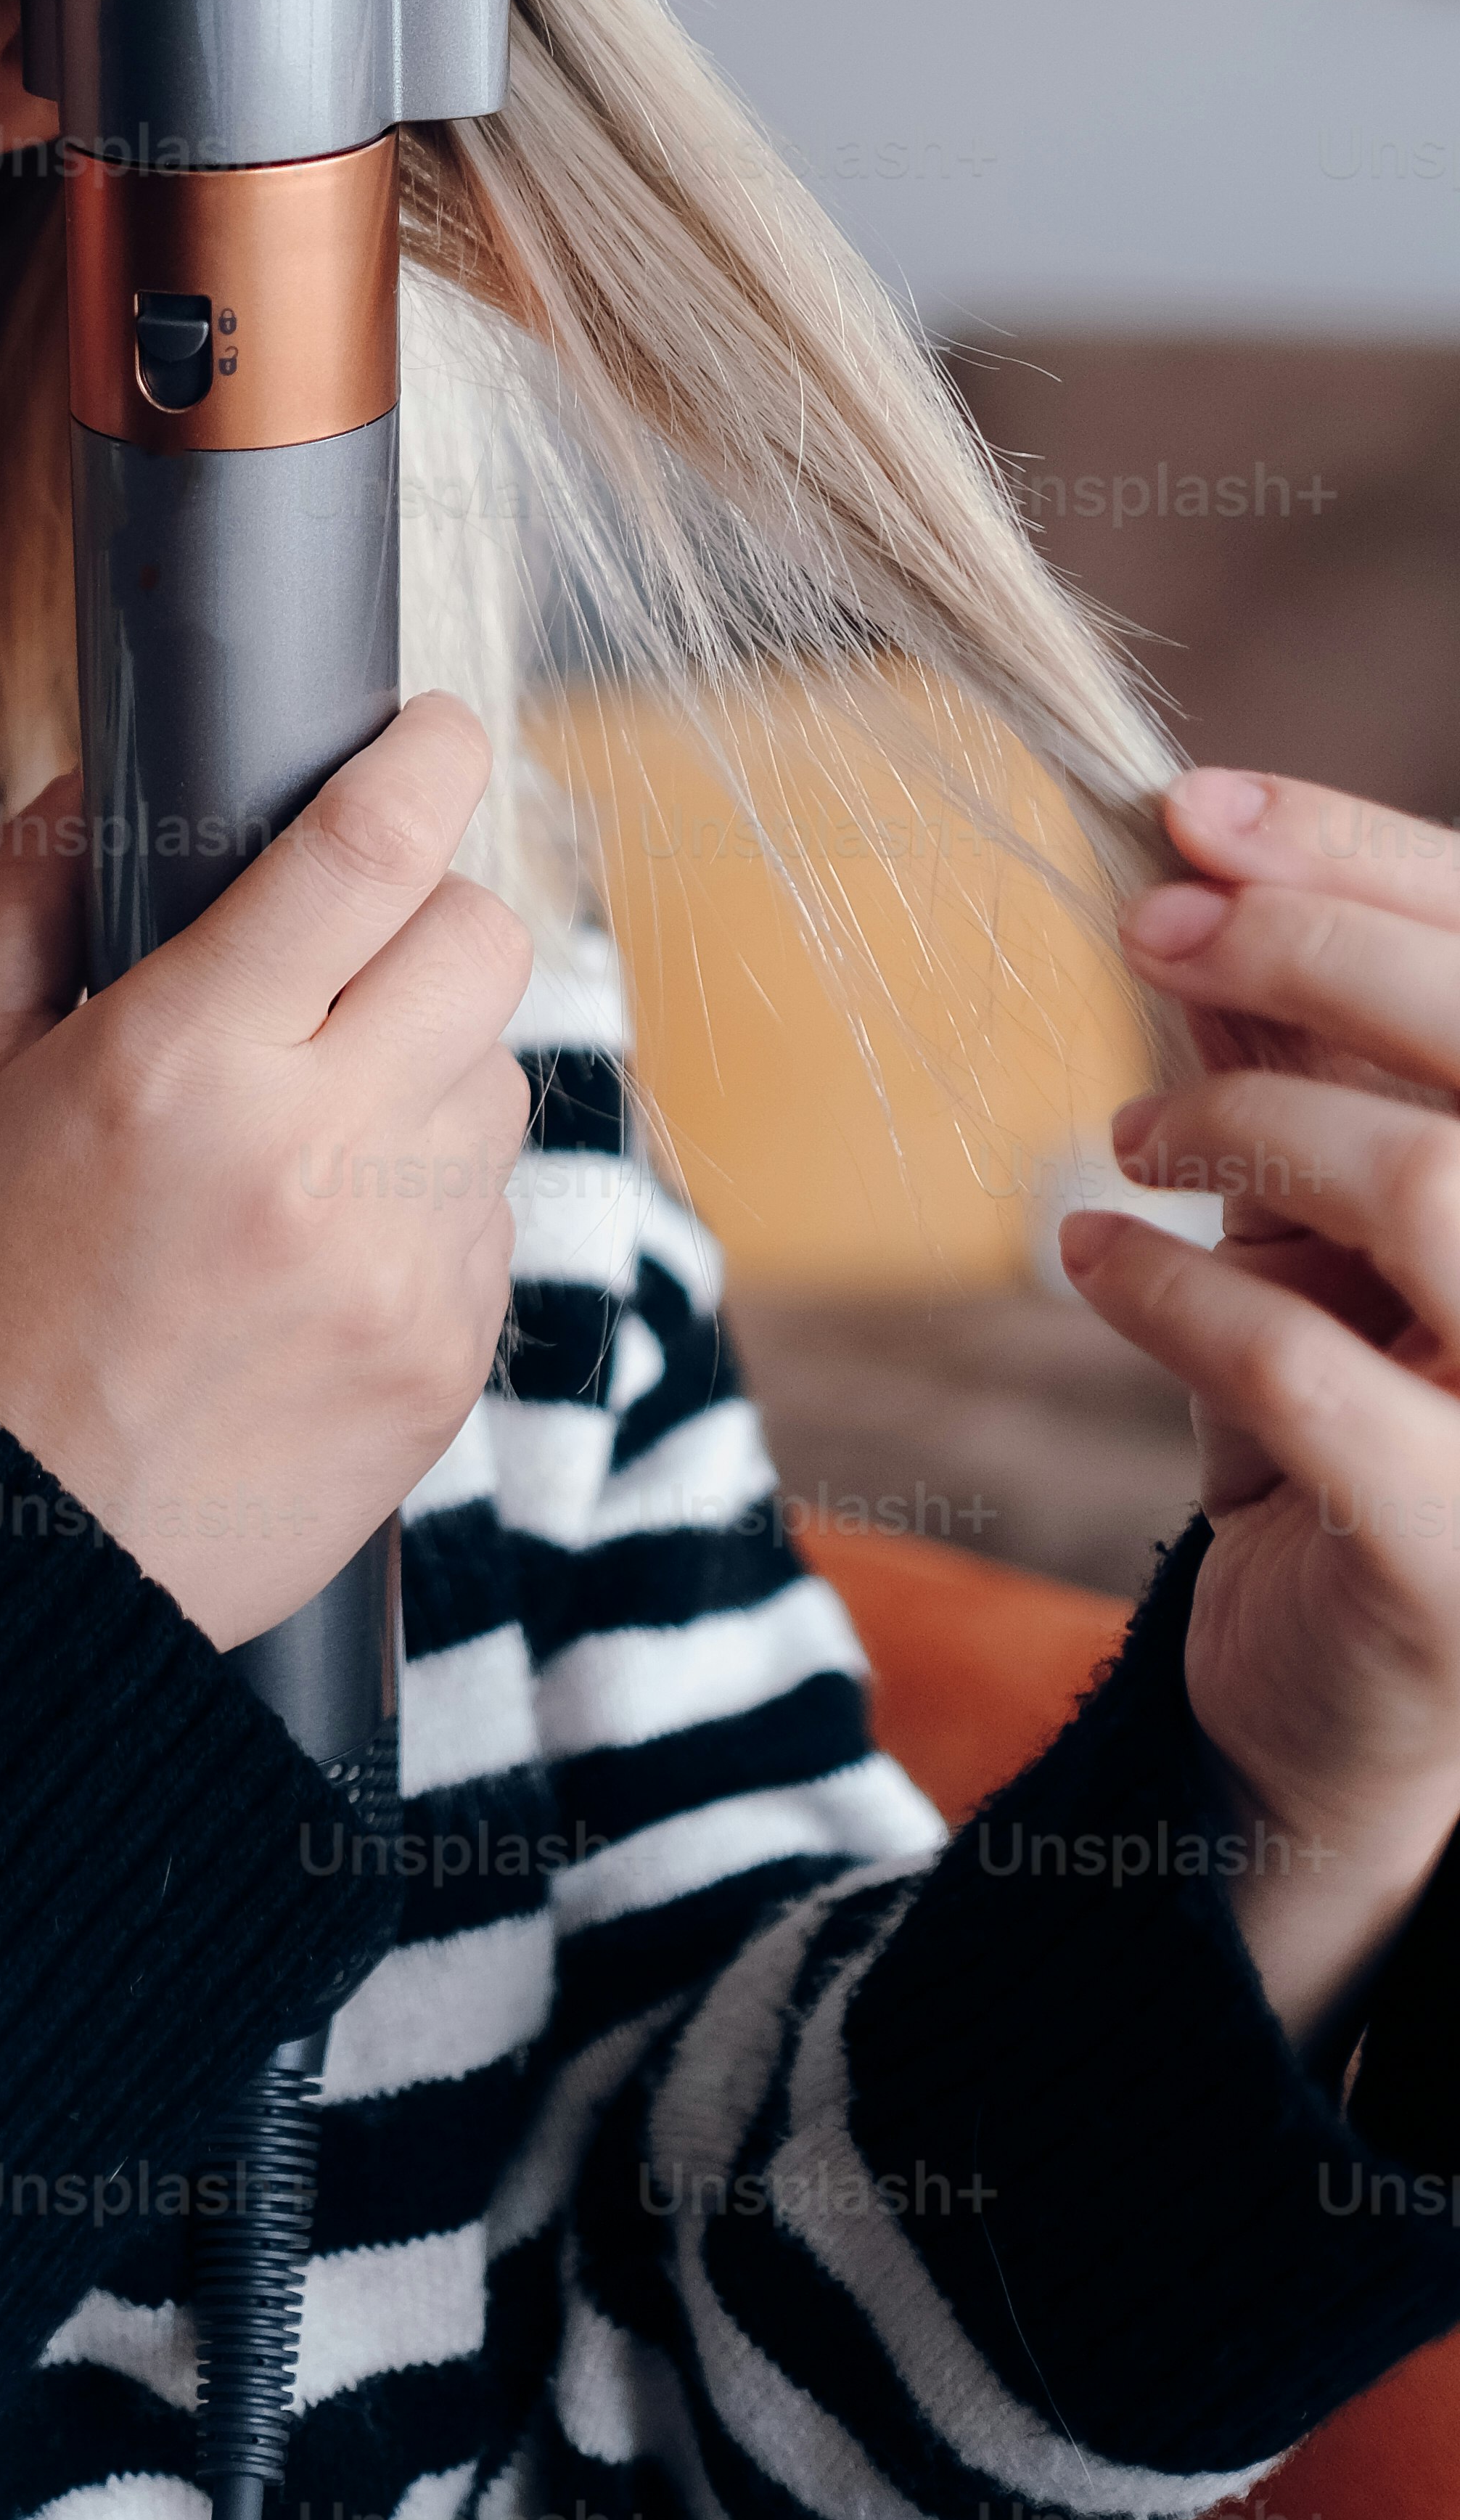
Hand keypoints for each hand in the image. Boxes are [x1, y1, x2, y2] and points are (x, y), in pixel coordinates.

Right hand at [0, 692, 533, 1651]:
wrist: (17, 1564)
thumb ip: (24, 906)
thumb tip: (88, 779)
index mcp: (183, 1062)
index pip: (366, 851)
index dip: (426, 758)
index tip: (438, 728)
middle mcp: (313, 1152)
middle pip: (481, 942)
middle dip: (432, 915)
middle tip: (361, 946)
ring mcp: (399, 1262)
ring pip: (500, 1076)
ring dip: (432, 1066)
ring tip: (317, 1126)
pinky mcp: (447, 1354)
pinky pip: (493, 1211)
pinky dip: (432, 1196)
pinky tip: (327, 1240)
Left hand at [1064, 765, 1459, 2055]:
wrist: (1328, 1712)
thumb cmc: (1347, 1418)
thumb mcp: (1314, 1215)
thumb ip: (1296, 1057)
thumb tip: (1207, 863)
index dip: (1366, 859)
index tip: (1195, 807)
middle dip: (1310, 950)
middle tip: (1152, 928)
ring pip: (1437, 1193)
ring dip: (1249, 1126)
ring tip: (1124, 1135)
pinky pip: (1314, 1373)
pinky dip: (1175, 1291)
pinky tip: (1094, 1262)